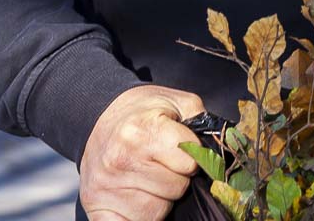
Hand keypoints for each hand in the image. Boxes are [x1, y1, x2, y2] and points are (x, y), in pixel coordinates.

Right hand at [79, 84, 208, 220]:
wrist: (100, 121)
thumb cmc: (144, 114)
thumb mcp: (178, 104)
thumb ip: (202, 124)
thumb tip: (217, 155)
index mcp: (143, 130)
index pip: (190, 163)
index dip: (193, 161)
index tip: (184, 155)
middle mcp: (121, 158)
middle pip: (175, 189)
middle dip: (177, 181)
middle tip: (163, 167)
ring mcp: (105, 186)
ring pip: (156, 212)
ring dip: (160, 201)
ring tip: (149, 180)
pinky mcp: (96, 206)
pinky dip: (139, 218)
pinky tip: (137, 201)